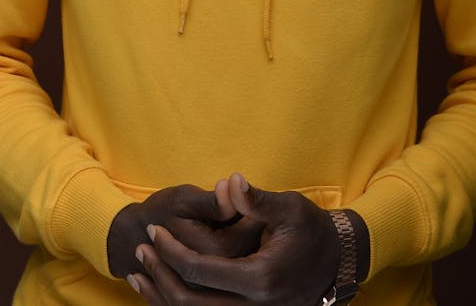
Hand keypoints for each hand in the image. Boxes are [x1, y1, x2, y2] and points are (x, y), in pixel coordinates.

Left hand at [127, 173, 338, 304]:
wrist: (336, 261)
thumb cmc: (310, 229)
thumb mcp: (288, 208)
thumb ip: (255, 200)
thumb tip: (231, 181)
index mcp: (259, 279)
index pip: (200, 271)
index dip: (171, 250)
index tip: (154, 230)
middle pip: (189, 303)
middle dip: (160, 276)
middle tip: (140, 250)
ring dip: (162, 296)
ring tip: (139, 273)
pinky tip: (161, 290)